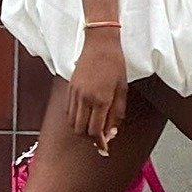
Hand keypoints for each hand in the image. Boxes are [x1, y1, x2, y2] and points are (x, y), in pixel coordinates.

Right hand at [66, 29, 126, 153]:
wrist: (100, 43)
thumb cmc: (115, 64)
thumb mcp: (123, 90)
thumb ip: (117, 113)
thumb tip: (111, 132)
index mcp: (101, 99)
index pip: (95, 131)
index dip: (100, 143)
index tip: (104, 148)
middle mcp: (85, 98)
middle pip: (81, 131)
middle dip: (90, 138)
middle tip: (99, 138)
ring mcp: (74, 93)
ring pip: (72, 123)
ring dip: (81, 129)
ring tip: (92, 126)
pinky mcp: (69, 88)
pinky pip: (68, 111)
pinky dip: (75, 118)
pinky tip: (85, 115)